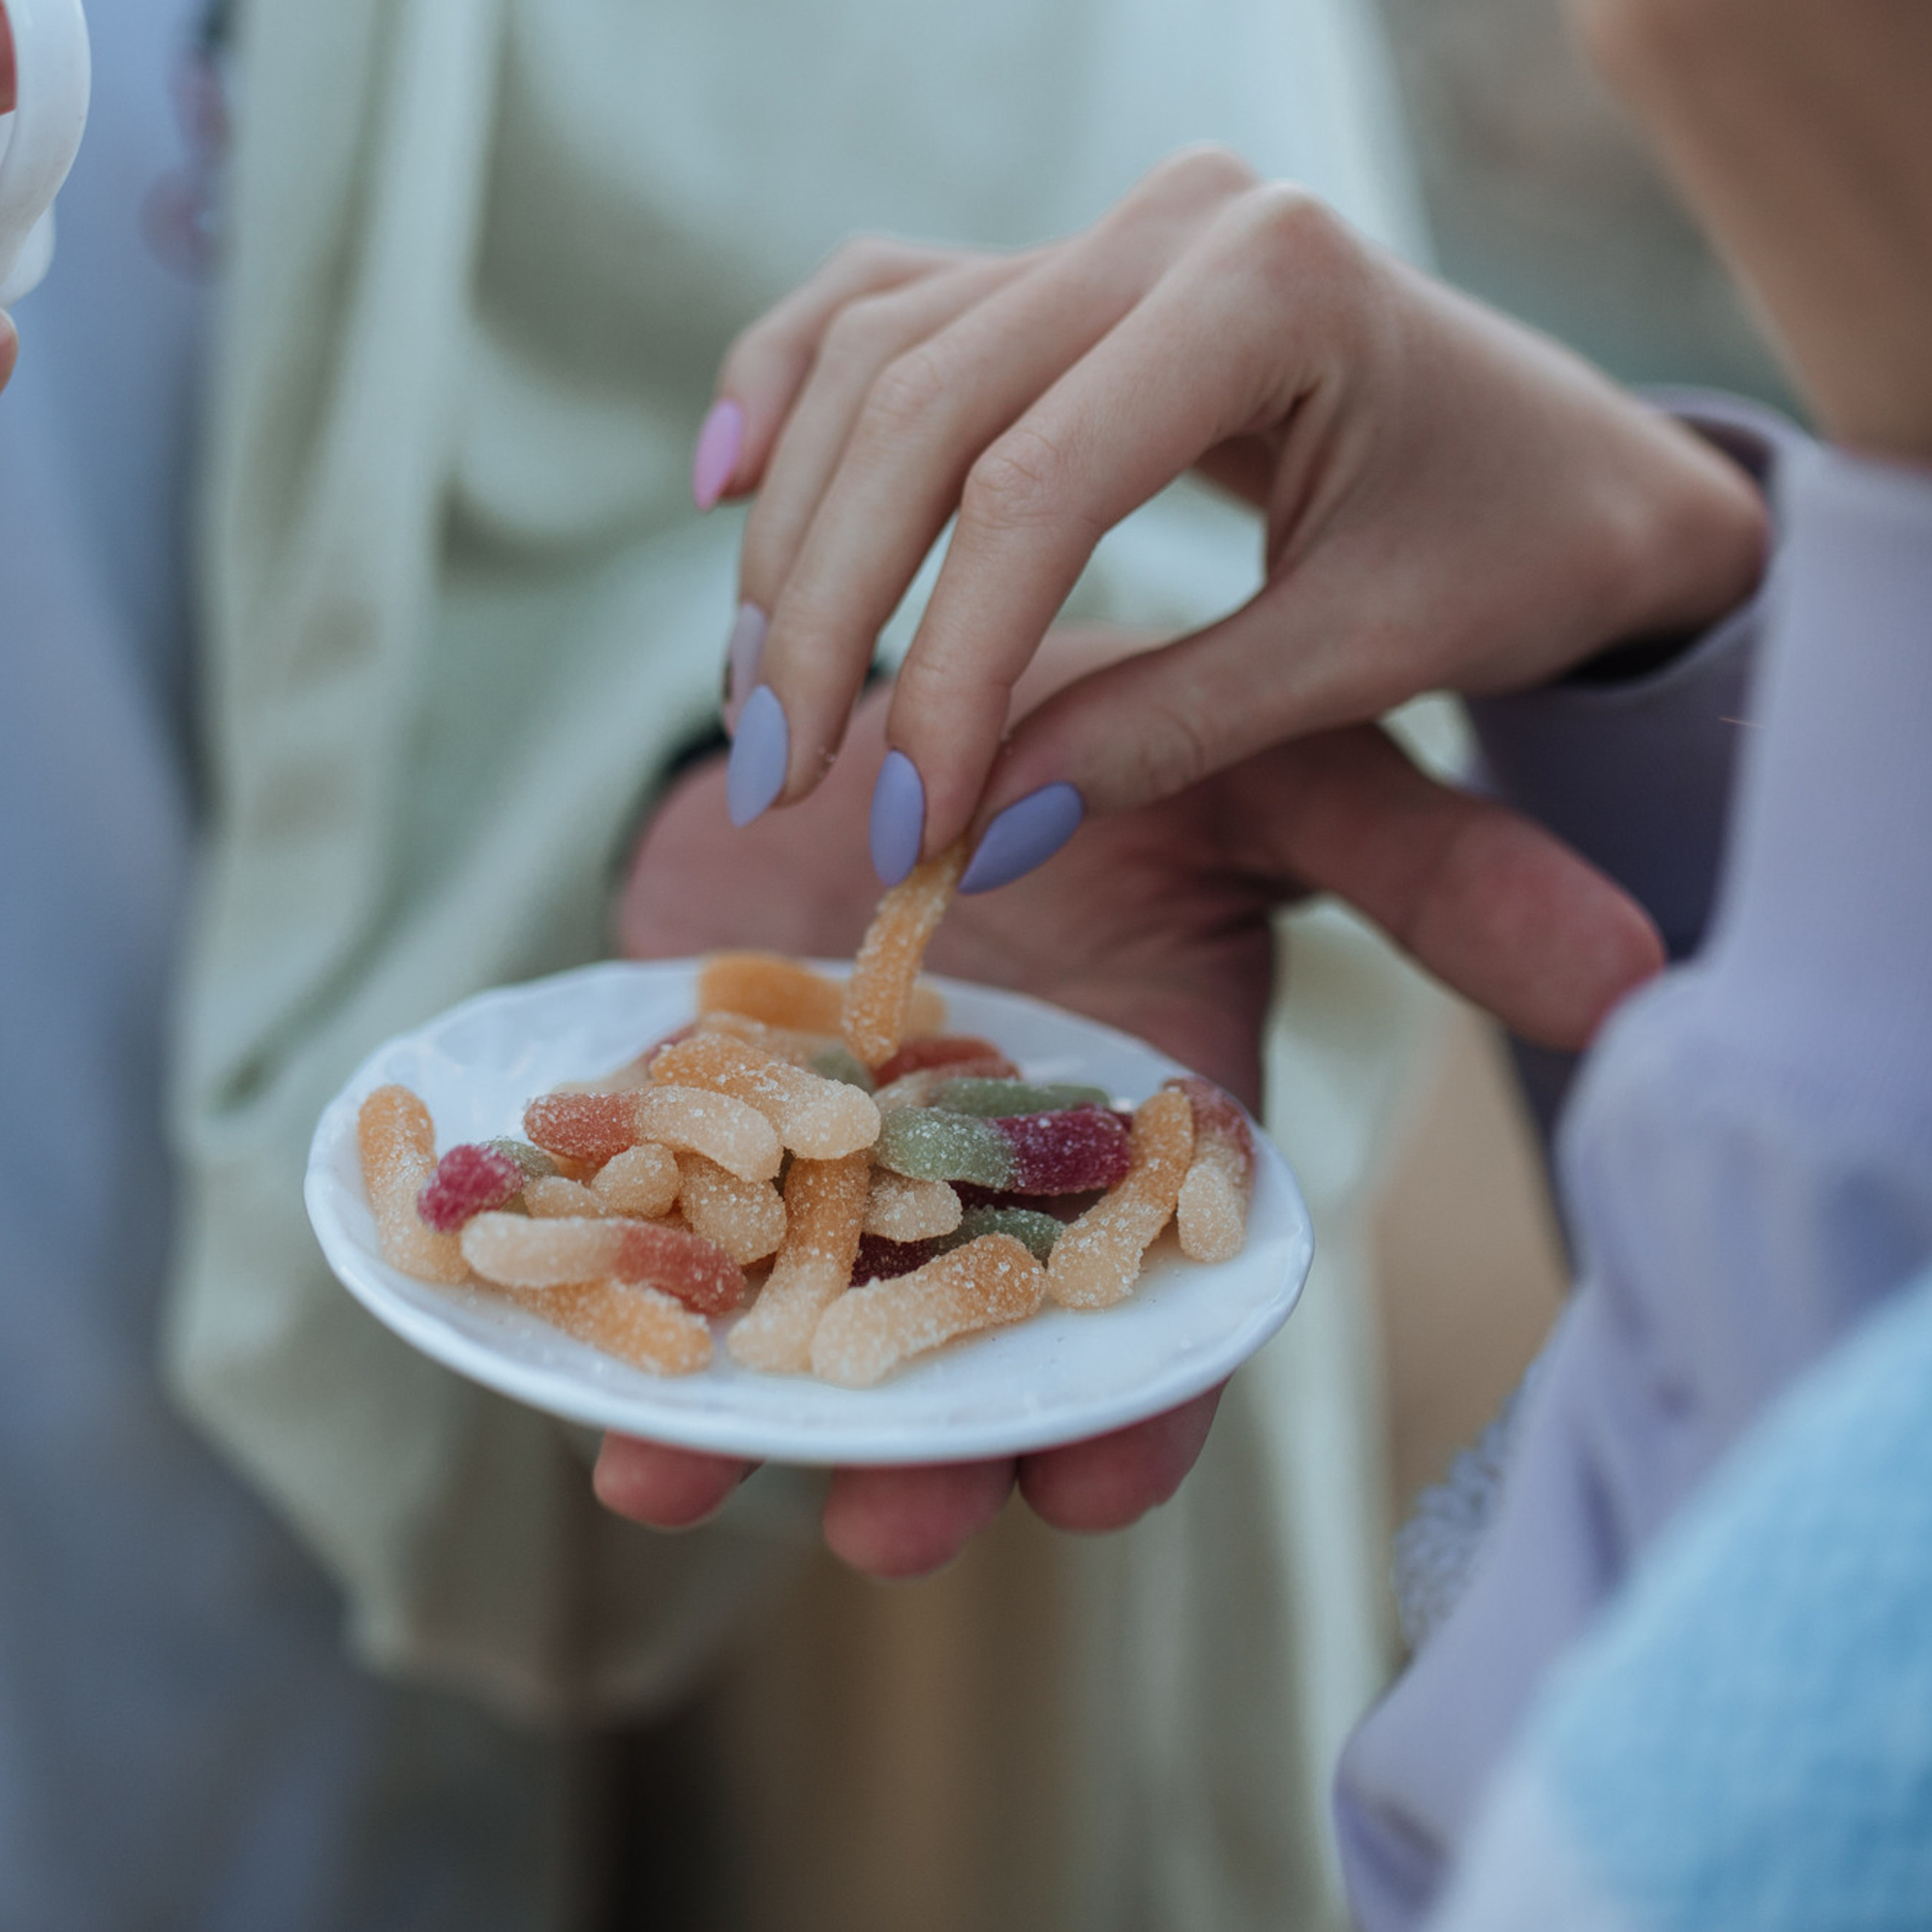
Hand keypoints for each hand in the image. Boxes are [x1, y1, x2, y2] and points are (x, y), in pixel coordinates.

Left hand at [603, 639, 1660, 1576]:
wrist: (919, 663)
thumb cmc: (1118, 734)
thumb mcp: (1280, 785)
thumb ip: (1432, 879)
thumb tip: (1640, 964)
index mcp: (1123, 1140)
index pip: (1146, 1311)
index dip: (1132, 1404)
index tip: (1095, 1479)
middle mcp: (970, 1177)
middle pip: (951, 1349)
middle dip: (921, 1445)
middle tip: (886, 1525)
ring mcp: (825, 1152)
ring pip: (788, 1309)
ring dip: (737, 1405)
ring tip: (665, 1469)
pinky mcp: (704, 1097)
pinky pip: (653, 1203)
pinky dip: (602, 1270)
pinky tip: (546, 1340)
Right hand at [700, 150, 1764, 888]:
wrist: (1570, 459)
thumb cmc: (1510, 551)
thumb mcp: (1368, 657)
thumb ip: (1168, 732)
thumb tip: (968, 830)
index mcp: (1272, 282)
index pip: (1036, 489)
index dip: (945, 669)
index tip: (905, 824)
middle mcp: (1170, 218)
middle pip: (917, 406)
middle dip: (827, 605)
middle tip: (778, 767)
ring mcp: (1105, 223)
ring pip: (872, 357)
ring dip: (794, 530)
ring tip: (756, 691)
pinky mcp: (1057, 263)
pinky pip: (878, 302)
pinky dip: (787, 386)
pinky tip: (723, 484)